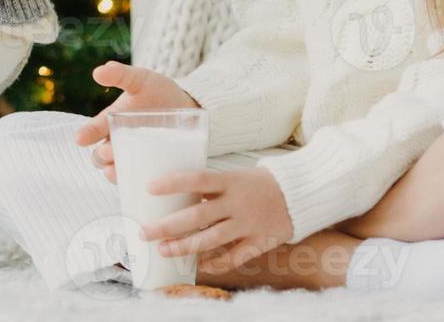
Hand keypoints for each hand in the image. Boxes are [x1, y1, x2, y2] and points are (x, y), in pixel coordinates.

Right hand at [72, 61, 197, 182]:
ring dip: (113, 173)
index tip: (81, 138)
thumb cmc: (159, 91)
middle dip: (101, 156)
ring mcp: (134, 157)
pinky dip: (134, 186)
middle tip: (108, 152)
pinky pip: (138, 182)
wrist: (188, 106)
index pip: (93, 130)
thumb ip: (121, 75)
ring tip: (117, 173)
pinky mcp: (151, 168)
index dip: (85, 135)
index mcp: (112, 121)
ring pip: (115, 171)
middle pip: (100, 156)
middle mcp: (119, 142)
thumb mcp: (141, 80)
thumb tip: (99, 71)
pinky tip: (138, 187)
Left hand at [140, 167, 293, 271]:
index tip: (149, 188)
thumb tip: (172, 195)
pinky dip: (215, 263)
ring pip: (211, 240)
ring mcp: (248, 224)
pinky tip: (198, 266)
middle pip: (197, 216)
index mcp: (229, 181)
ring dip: (184, 247)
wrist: (298, 194)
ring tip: (163, 250)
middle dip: (167, 226)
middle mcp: (237, 203)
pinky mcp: (259, 242)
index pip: (197, 179)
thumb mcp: (234, 176)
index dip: (173, 183)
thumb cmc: (256, 184)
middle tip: (144, 232)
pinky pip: (234, 257)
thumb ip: (209, 187)